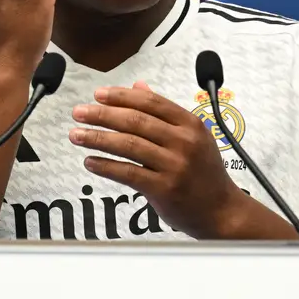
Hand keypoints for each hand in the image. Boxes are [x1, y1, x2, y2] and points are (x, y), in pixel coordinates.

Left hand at [69, 82, 245, 238]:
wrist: (222, 210)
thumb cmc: (205, 173)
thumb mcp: (194, 136)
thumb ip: (165, 113)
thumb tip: (138, 88)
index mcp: (191, 124)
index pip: (151, 103)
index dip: (121, 96)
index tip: (98, 94)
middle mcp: (184, 142)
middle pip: (136, 121)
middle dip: (102, 114)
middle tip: (79, 112)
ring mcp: (174, 165)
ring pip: (128, 145)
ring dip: (98, 138)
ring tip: (76, 135)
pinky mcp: (165, 189)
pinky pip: (128, 173)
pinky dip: (106, 166)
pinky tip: (90, 161)